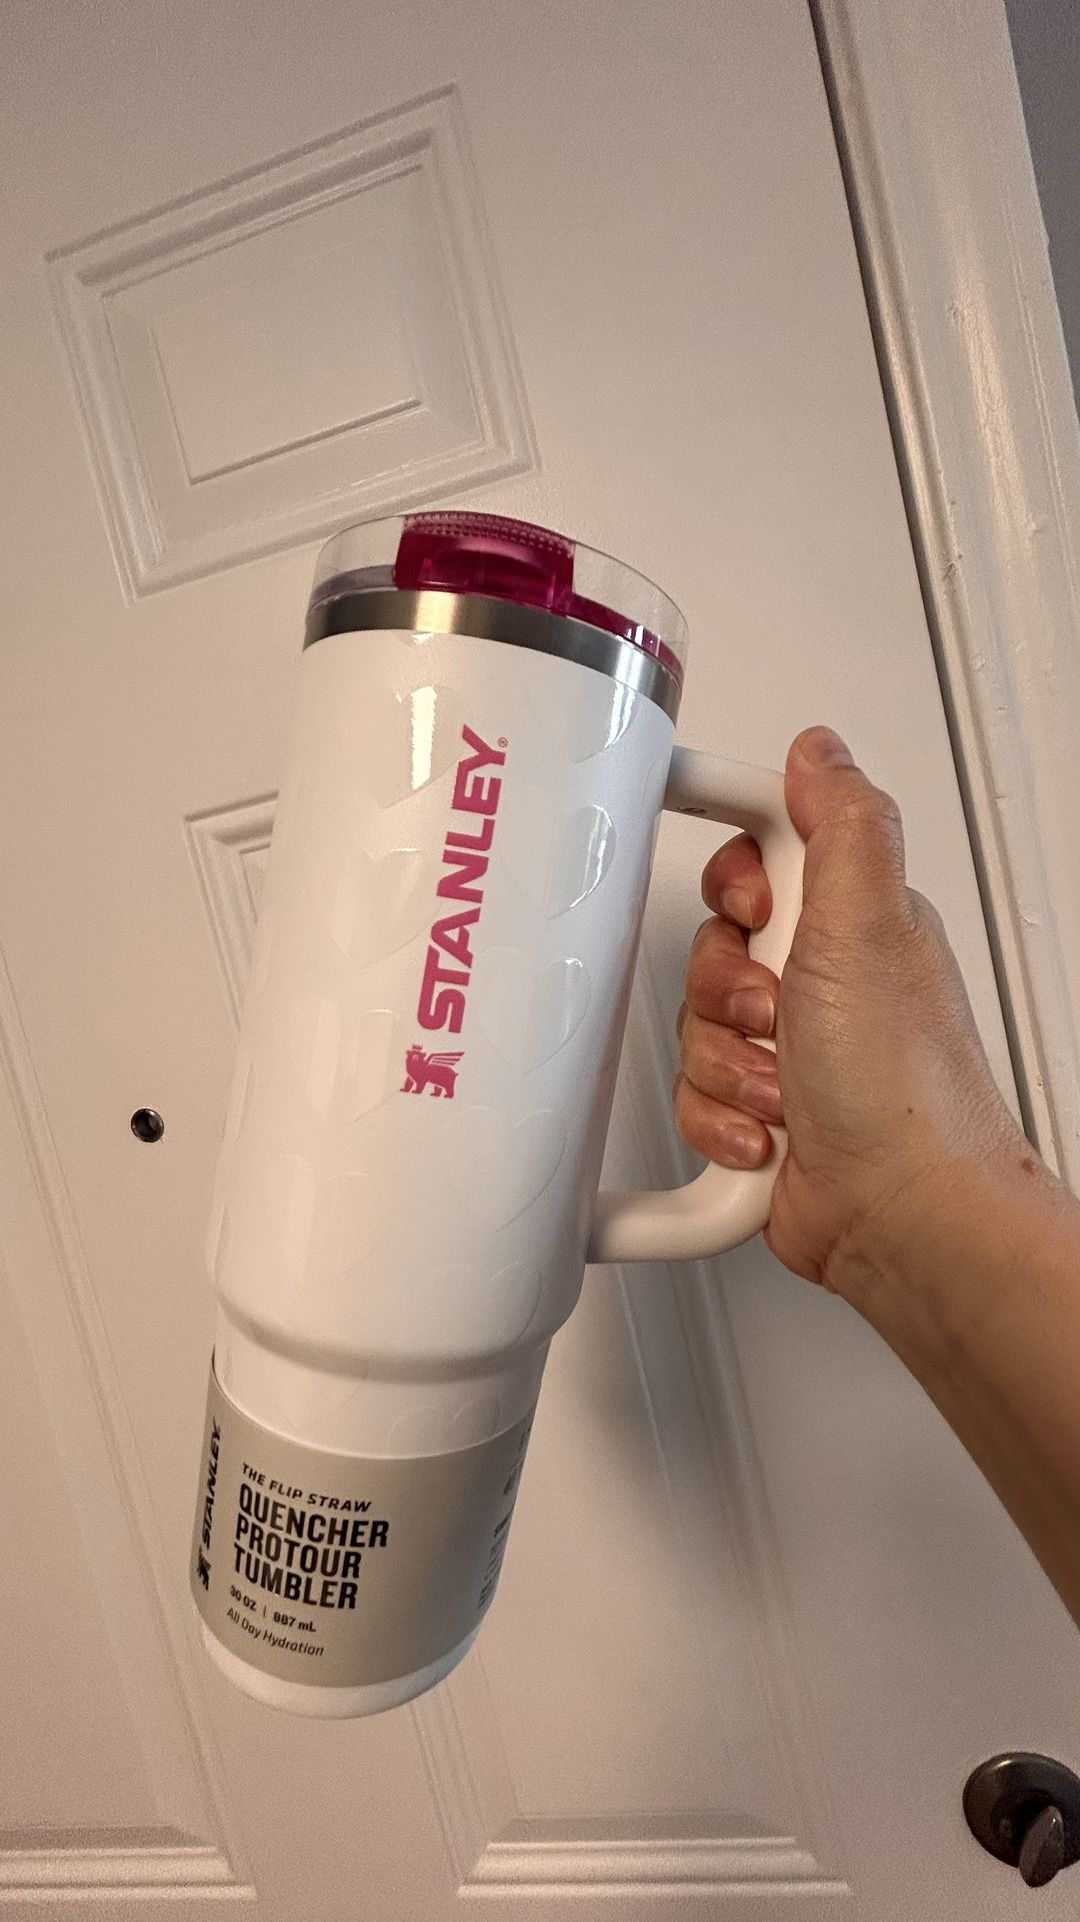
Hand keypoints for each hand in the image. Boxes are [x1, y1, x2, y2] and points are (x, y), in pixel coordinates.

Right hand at [675, 726, 1033, 1308]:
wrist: (904, 1214)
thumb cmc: (904, 1086)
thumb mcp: (872, 924)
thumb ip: (843, 823)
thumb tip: (820, 751)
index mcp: (851, 922)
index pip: (761, 858)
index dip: (738, 878)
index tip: (740, 898)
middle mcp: (822, 982)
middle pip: (710, 946)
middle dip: (725, 990)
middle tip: (774, 1009)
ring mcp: (789, 1051)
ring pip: (694, 1027)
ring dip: (726, 1065)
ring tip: (783, 1085)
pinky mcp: (758, 1113)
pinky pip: (691, 1097)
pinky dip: (720, 1121)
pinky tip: (769, 1132)